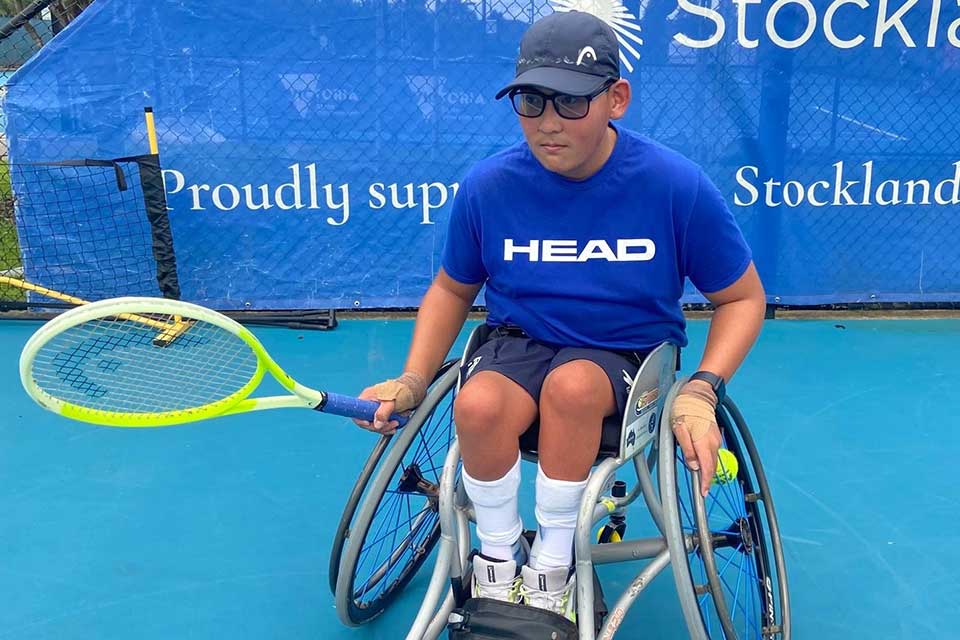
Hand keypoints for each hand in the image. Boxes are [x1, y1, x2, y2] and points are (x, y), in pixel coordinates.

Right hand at [352, 372, 426, 435]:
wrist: (415, 389)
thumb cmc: (404, 391)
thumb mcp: (392, 402)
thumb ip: (383, 413)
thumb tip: (376, 425)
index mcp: (368, 397)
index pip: (356, 412)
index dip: (361, 421)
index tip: (370, 424)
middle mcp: (370, 403)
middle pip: (366, 421)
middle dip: (379, 426)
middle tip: (393, 424)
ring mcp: (376, 409)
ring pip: (375, 425)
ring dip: (387, 427)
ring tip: (398, 422)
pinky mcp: (383, 413)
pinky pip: (382, 424)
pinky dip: (390, 426)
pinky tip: (398, 422)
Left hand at [670, 378, 721, 496]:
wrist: (697, 395)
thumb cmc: (685, 410)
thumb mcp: (679, 430)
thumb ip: (687, 449)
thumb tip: (693, 465)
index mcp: (703, 442)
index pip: (707, 467)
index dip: (705, 482)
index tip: (703, 493)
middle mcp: (712, 442)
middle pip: (711, 466)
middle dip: (707, 479)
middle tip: (702, 490)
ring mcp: (715, 439)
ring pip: (712, 459)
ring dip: (707, 469)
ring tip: (700, 479)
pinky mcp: (714, 436)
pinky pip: (711, 452)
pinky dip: (708, 460)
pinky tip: (701, 462)